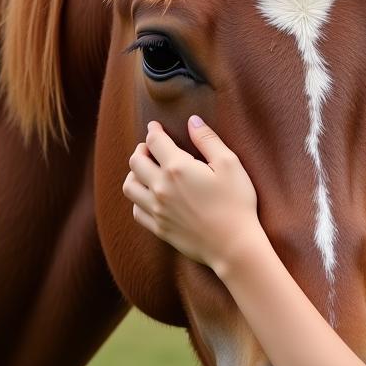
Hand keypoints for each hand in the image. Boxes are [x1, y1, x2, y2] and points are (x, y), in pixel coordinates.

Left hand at [122, 116, 264, 275]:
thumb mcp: (230, 164)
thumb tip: (192, 120)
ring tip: (145, 170)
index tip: (155, 126)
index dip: (153, 130)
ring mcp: (157, 210)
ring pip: (129, 186)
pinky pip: (136, 210)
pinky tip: (148, 195)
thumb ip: (208, 140)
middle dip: (141, 149)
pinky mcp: (159, 228)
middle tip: (150, 146)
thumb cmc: (236, 203)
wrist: (234, 245)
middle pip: (136, 161)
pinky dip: (137, 199)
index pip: (155, 141)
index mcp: (177, 168)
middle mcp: (161, 187)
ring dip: (134, 173)